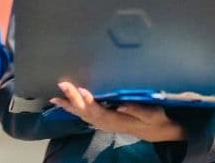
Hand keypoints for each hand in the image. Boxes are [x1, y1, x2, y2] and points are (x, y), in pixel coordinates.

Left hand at [50, 82, 185, 141]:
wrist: (159, 130)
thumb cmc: (156, 119)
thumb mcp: (153, 115)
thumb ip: (137, 109)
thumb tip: (119, 105)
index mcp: (117, 121)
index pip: (99, 111)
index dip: (88, 101)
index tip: (81, 90)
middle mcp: (106, 123)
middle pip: (86, 112)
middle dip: (73, 99)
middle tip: (62, 85)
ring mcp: (103, 122)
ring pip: (82, 114)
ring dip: (69, 104)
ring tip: (55, 97)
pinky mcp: (102, 119)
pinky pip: (84, 114)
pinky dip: (72, 108)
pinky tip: (63, 102)